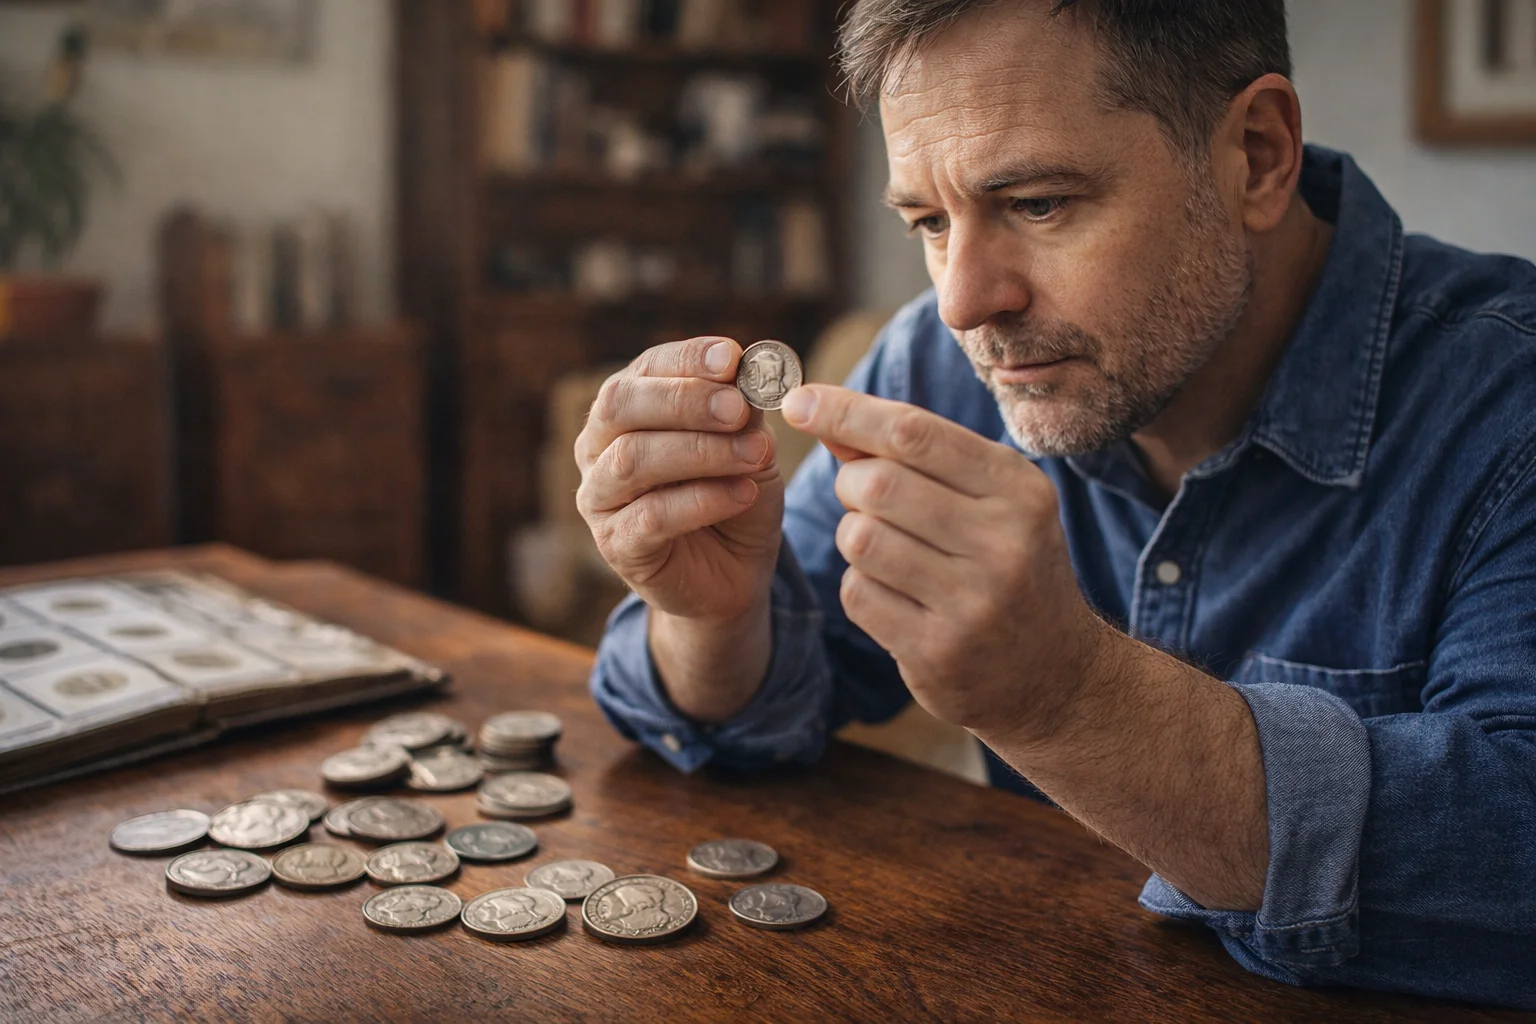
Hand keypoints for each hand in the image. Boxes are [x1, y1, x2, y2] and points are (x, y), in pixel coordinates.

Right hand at [575, 337, 784, 624]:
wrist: (734, 570)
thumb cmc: (733, 493)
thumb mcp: (749, 443)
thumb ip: (743, 410)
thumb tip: (746, 370)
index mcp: (629, 407)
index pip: (646, 368)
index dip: (686, 358)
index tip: (732, 358)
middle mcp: (599, 445)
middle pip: (621, 406)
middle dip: (685, 401)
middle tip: (738, 408)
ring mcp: (599, 496)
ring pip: (633, 460)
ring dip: (701, 452)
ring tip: (757, 454)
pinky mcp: (616, 544)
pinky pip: (651, 516)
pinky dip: (703, 500)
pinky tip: (744, 494)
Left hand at [781, 384, 1114, 742]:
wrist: (1055, 675)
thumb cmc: (1008, 566)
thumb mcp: (988, 500)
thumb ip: (912, 456)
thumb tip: (822, 412)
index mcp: (1017, 489)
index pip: (914, 433)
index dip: (846, 412)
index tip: (799, 401)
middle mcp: (1003, 541)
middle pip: (877, 485)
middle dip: (851, 484)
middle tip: (863, 499)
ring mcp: (973, 602)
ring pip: (860, 540)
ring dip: (854, 537)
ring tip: (885, 549)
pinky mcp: (938, 652)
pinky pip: (858, 594)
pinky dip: (860, 587)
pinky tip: (895, 595)